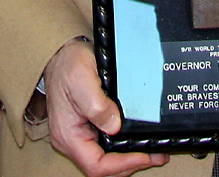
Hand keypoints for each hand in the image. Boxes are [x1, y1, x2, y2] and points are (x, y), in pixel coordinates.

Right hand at [42, 39, 166, 176]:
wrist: (62, 54)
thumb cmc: (67, 65)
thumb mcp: (82, 80)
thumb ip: (98, 105)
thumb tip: (114, 126)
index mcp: (68, 135)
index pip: (95, 165)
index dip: (122, 164)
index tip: (144, 156)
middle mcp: (73, 141)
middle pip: (103, 168)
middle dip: (131, 164)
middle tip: (156, 157)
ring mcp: (81, 136)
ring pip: (106, 161)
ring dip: (129, 159)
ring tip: (153, 154)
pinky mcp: (89, 129)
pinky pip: (107, 148)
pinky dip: (124, 149)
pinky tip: (138, 143)